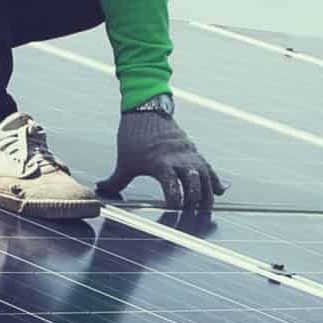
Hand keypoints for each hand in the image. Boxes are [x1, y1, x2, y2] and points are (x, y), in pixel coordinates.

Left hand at [96, 101, 226, 213]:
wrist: (147, 110)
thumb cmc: (134, 136)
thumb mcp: (124, 161)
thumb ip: (115, 180)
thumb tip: (101, 191)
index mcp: (159, 162)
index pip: (171, 183)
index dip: (175, 197)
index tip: (175, 208)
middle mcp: (177, 158)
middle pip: (193, 180)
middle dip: (195, 198)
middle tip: (193, 212)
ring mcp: (188, 153)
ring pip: (205, 174)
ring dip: (208, 192)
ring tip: (208, 207)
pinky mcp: (194, 150)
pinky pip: (208, 167)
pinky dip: (215, 179)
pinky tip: (221, 191)